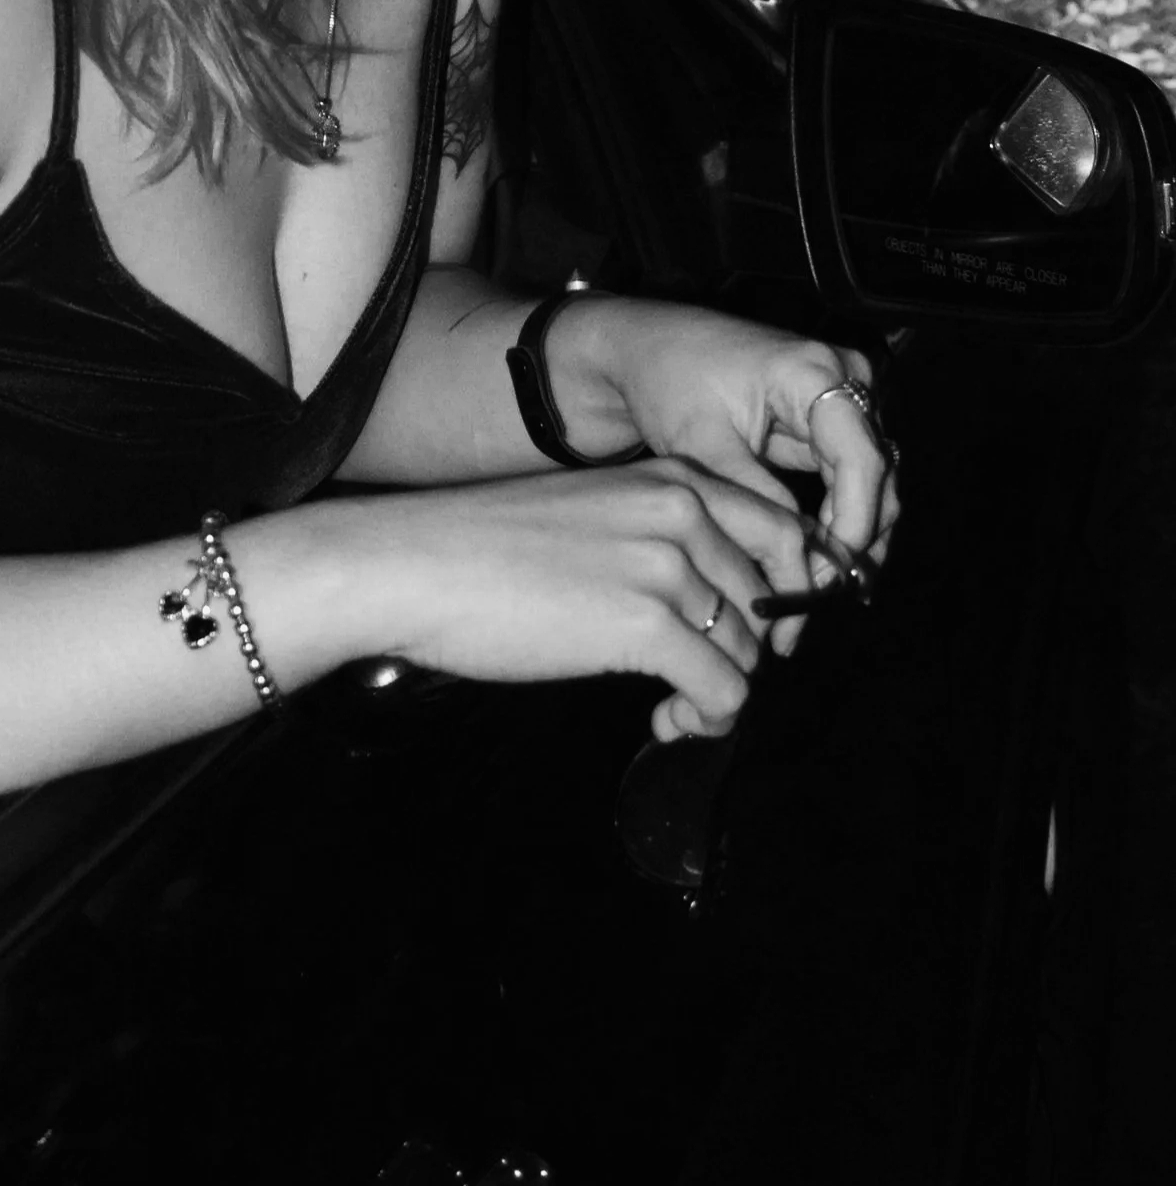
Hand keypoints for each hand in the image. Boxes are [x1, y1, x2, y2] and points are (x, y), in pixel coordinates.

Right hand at [374, 457, 817, 741]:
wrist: (417, 564)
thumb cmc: (487, 547)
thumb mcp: (593, 515)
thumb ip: (657, 541)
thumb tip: (709, 604)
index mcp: (673, 479)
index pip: (783, 532)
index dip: (781, 595)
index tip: (751, 635)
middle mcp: (683, 512)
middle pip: (769, 599)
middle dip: (745, 651)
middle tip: (699, 681)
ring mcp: (668, 566)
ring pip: (750, 651)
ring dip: (720, 691)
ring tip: (674, 707)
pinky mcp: (648, 625)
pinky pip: (724, 690)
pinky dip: (703, 718)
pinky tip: (664, 720)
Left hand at [546, 298, 898, 634]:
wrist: (644, 349)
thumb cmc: (667, 383)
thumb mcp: (705, 447)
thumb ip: (759, 501)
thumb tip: (804, 562)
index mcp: (813, 370)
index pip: (860, 459)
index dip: (856, 523)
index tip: (834, 575)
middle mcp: (842, 375)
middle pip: (877, 472)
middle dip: (857, 539)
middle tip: (823, 597)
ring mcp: (841, 393)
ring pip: (873, 479)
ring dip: (853, 534)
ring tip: (818, 590)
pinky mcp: (830, 416)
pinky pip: (851, 475)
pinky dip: (839, 517)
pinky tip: (816, 561)